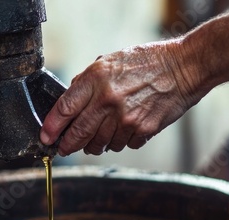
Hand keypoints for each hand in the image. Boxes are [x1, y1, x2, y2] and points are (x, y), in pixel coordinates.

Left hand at [39, 40, 201, 155]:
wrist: (183, 68)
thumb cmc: (146, 63)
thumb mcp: (109, 62)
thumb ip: (86, 82)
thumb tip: (68, 104)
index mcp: (96, 79)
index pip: (64, 109)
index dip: (51, 127)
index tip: (46, 137)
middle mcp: (108, 100)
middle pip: (78, 133)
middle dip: (67, 145)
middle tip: (63, 148)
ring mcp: (125, 118)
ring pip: (99, 145)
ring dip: (95, 145)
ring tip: (98, 137)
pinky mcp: (142, 130)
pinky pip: (122, 146)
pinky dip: (119, 142)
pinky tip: (124, 130)